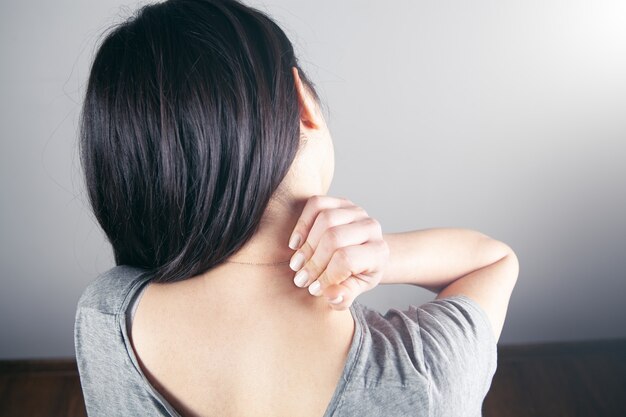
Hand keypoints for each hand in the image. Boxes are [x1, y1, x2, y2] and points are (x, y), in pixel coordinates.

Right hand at [287, 195, 388, 309]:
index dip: (326, 276)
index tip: (314, 289)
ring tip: (297, 263)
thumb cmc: (358, 273)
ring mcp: (356, 211)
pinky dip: (302, 223)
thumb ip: (345, 296)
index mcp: (378, 251)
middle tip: (301, 278)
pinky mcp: (341, 202)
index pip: (346, 260)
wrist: (364, 253)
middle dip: (313, 261)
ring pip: (325, 219)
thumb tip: (331, 295)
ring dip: (306, 244)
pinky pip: (317, 204)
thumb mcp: (355, 289)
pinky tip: (296, 243)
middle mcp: (371, 227)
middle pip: (333, 238)